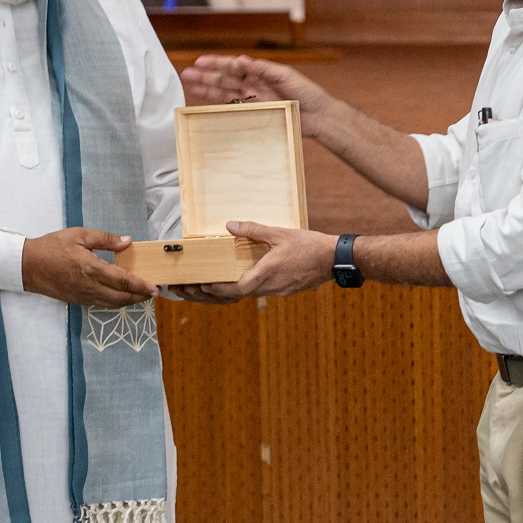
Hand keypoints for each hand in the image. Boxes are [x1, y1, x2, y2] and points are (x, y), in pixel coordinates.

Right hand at [21, 227, 156, 307]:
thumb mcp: (79, 235)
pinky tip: (120, 296)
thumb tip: (127, 242)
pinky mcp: (77, 300)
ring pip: (112, 304)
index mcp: (92, 269)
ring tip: (141, 295)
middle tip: (153, 292)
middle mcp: (90, 287)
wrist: (28, 265)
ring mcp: (83, 296)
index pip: (123, 281)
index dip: (141, 286)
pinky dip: (115, 302)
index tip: (155, 287)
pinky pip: (101, 304)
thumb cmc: (52, 247)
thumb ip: (105, 239)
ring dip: (129, 301)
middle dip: (140, 297)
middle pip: (122, 298)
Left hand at [175, 222, 334, 303]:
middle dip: (210, 294)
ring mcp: (276, 291)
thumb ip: (254, 230)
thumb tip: (230, 225)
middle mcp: (269, 287)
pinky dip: (237, 291)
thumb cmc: (309, 246)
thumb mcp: (279, 233)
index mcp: (267, 273)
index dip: (217, 290)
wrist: (334, 260)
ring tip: (201, 290)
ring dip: (222, 295)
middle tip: (188, 291)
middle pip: (234, 297)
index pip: (237, 289)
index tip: (201, 286)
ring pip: (243, 297)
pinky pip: (254, 293)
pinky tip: (228, 286)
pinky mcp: (281, 291)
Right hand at [178, 55, 339, 136]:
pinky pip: (233, 108)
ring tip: (190, 85)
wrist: (318, 115)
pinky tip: (206, 102)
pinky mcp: (255, 113)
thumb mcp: (285, 75)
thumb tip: (242, 60)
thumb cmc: (306, 92)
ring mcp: (253, 99)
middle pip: (224, 79)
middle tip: (187, 73)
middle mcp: (254, 85)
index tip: (201, 61)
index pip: (233, 66)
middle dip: (205, 76)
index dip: (216, 64)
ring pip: (225, 93)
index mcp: (260, 72)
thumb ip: (262, 68)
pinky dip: (219, 105)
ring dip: (207, 89)